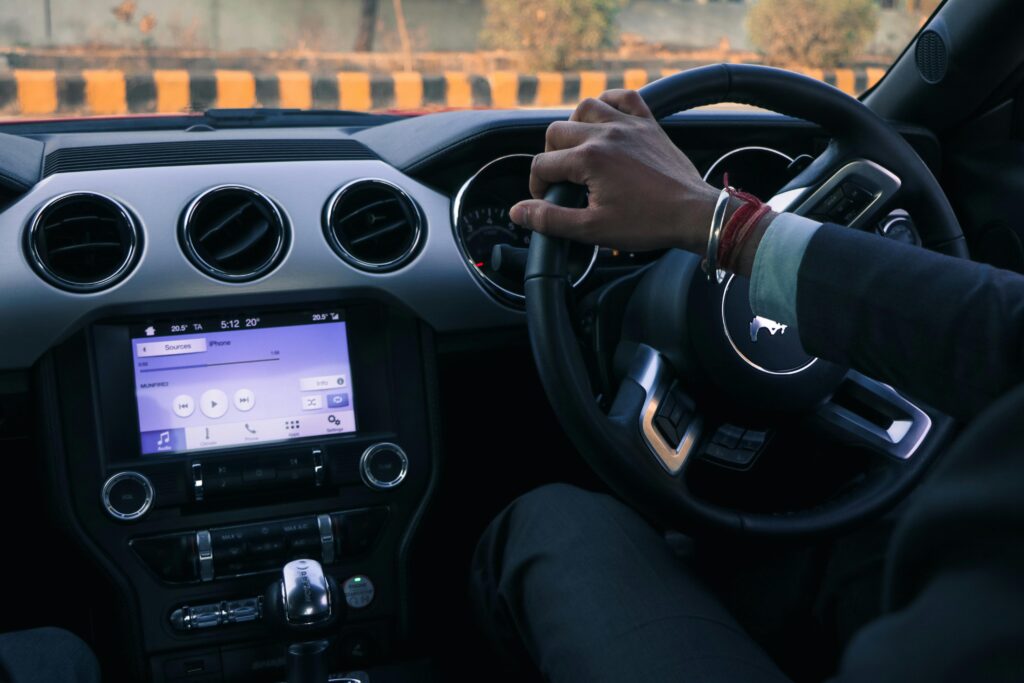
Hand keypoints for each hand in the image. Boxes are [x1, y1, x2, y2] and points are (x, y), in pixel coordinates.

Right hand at [509, 89, 722, 253]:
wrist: (693, 214)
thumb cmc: (647, 223)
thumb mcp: (592, 229)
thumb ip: (550, 219)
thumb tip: (518, 211)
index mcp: (589, 159)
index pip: (542, 164)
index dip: (536, 186)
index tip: (545, 201)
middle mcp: (606, 134)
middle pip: (557, 132)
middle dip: (550, 157)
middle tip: (560, 181)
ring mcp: (629, 125)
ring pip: (586, 107)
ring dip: (574, 126)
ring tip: (577, 150)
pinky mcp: (648, 124)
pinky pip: (624, 97)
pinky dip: (609, 102)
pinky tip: (604, 118)